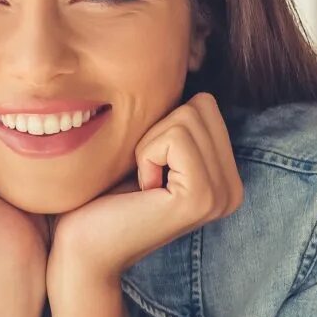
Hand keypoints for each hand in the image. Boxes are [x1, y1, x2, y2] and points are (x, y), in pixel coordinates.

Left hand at [48, 93, 243, 288]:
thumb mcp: (149, 150)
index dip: (163, 125)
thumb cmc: (104, 197)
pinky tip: (142, 191)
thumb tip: (187, 68)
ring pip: (187, 117)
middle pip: (200, 106)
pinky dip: (146, 155)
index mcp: (226, 177)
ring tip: (142, 185)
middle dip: (158, 131)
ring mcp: (222, 196)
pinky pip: (174, 137)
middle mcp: (233, 189)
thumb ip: (178, 122)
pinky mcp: (201, 198)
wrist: (83, 249)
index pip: (205, 104)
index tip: (148, 168)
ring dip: (149, 145)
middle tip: (143, 176)